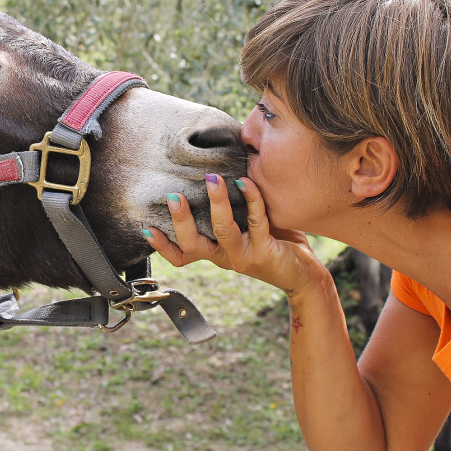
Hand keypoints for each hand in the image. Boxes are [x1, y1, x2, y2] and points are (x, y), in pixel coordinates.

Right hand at [143, 175, 328, 295]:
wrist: (304, 276)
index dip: (163, 247)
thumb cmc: (273, 246)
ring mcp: (244, 255)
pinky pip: (256, 220)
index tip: (146, 228)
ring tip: (212, 178)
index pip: (181, 256)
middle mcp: (224, 257)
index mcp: (215, 254)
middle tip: (173, 195)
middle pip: (193, 244)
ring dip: (216, 203)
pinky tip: (245, 182)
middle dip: (181, 220)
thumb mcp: (245, 231)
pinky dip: (251, 198)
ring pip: (223, 230)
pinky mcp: (265, 250)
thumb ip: (230, 212)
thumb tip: (215, 174)